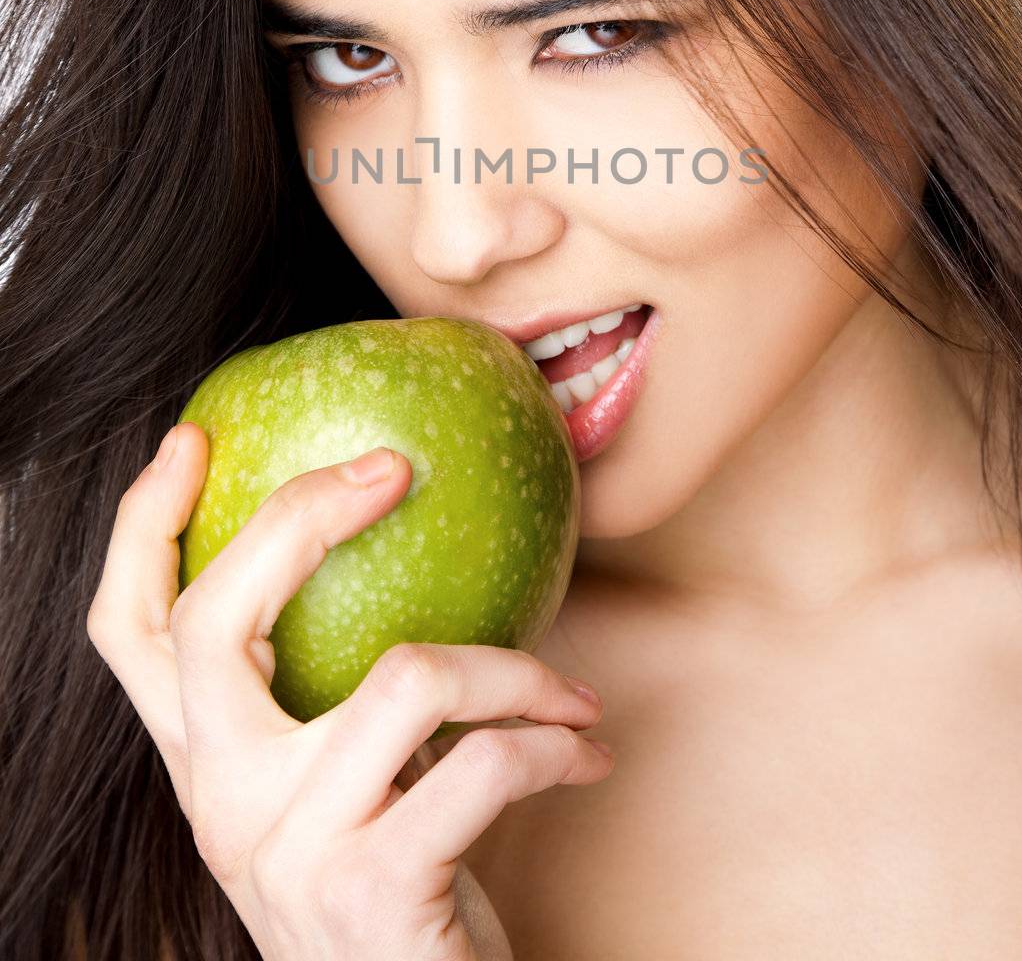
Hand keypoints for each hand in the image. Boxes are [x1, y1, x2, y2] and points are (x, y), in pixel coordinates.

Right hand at [86, 422, 613, 959]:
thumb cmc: (402, 889)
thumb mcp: (342, 786)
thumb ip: (332, 694)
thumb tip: (398, 531)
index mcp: (208, 766)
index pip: (127, 632)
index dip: (144, 525)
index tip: (194, 438)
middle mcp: (222, 806)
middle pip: (210, 621)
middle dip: (299, 516)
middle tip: (390, 469)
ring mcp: (286, 851)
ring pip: (403, 677)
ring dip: (518, 671)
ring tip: (571, 694)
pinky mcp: (369, 893)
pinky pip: (484, 765)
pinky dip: (555, 745)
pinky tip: (584, 755)